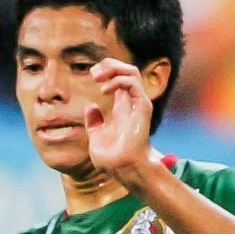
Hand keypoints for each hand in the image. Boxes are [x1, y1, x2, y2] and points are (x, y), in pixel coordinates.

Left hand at [85, 57, 157, 181]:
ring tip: (97, 77)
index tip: (92, 74)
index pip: (121, 78)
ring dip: (114, 69)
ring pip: (133, 72)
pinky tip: (104, 90)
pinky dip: (118, 81)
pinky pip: (134, 84)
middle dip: (110, 64)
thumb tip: (91, 107)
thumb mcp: (96, 136)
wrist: (120, 169)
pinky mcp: (142, 108)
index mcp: (122, 107)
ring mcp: (138, 104)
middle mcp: (132, 103)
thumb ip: (94, 122)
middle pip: (128, 70)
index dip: (108, 70)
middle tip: (94, 73)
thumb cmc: (111, 158)